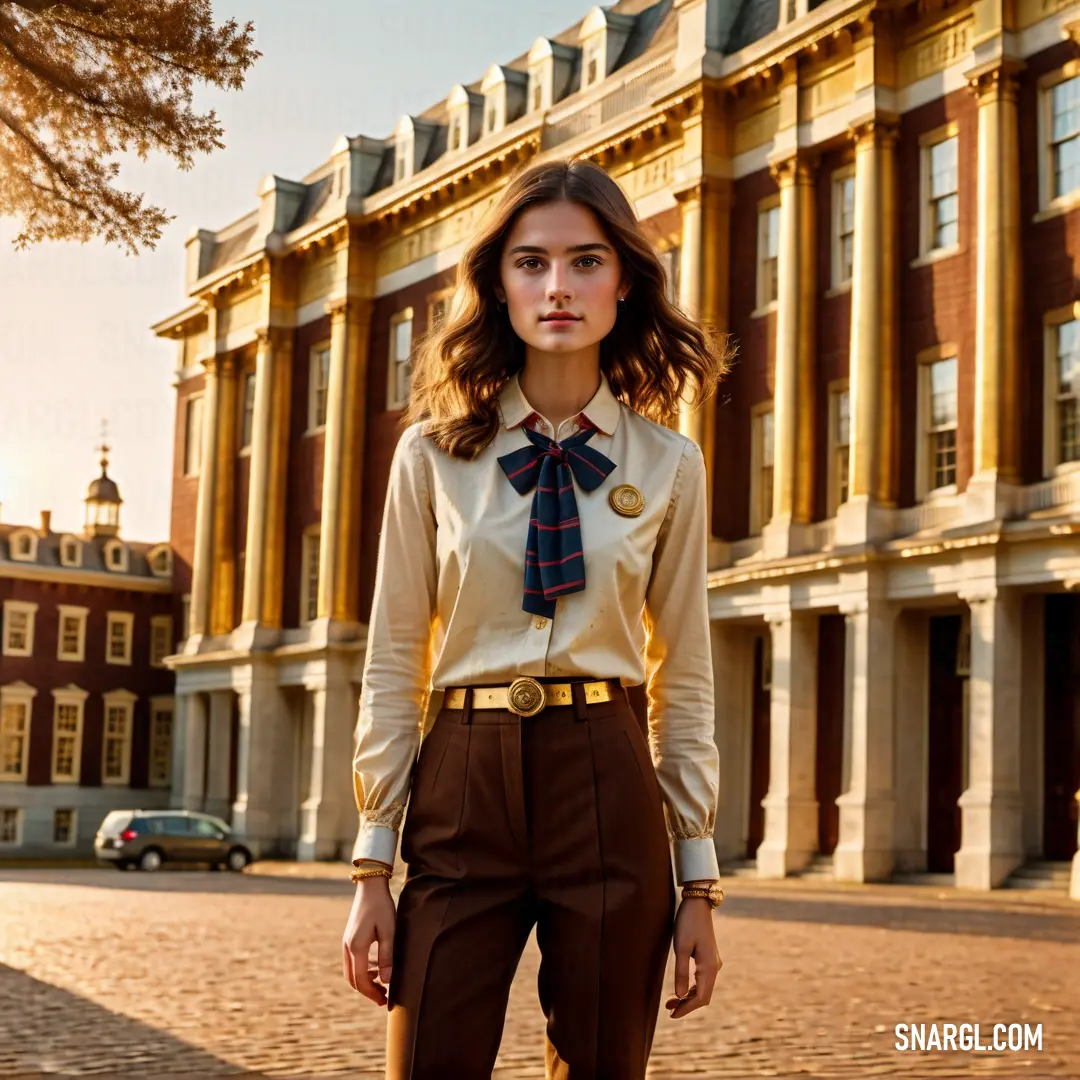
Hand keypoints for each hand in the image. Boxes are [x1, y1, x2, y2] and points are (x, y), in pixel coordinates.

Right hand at [342, 877, 396, 1005]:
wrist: (370, 886)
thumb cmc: (382, 907)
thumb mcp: (389, 931)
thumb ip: (387, 956)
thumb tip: (386, 981)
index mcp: (356, 948)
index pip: (361, 980)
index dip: (372, 994)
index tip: (385, 1001)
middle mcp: (347, 947)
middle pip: (353, 979)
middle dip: (367, 991)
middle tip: (383, 998)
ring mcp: (346, 943)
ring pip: (351, 972)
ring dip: (364, 981)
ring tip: (382, 985)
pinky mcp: (349, 938)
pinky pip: (352, 962)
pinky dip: (362, 970)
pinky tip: (377, 969)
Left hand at [665, 896, 720, 1018]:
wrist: (697, 903)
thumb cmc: (687, 923)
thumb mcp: (681, 947)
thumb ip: (680, 972)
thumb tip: (679, 995)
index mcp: (709, 967)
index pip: (701, 997)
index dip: (687, 1008)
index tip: (672, 1014)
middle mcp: (715, 967)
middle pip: (703, 996)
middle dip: (687, 1005)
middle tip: (669, 1010)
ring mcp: (713, 963)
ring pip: (703, 988)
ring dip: (688, 997)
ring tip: (670, 1003)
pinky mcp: (708, 958)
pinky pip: (702, 979)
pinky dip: (691, 987)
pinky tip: (680, 990)